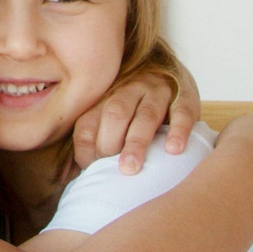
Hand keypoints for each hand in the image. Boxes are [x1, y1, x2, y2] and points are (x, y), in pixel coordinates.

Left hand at [72, 65, 200, 173]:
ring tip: (130, 168)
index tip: (93, 172)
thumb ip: (94, 141)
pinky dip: (178, 130)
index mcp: (104, 99)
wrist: (173, 73)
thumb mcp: (111, 117)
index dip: (87, 151)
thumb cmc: (135, 109)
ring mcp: (157, 91)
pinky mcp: (185, 95)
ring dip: (136, 143)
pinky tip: (173, 149)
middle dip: (109, 144)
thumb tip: (68, 178)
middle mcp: (128, 90)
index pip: (87, 124)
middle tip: (113, 171)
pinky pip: (181, 111)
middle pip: (114, 114)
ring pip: (145, 114)